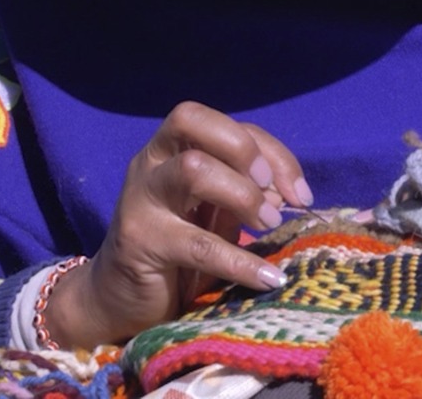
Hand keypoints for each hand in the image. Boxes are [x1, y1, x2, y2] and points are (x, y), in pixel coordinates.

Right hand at [42, 101, 311, 347]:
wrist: (120, 299)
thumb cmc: (178, 250)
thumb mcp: (216, 213)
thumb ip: (246, 192)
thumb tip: (286, 192)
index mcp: (173, 148)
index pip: (226, 124)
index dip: (271, 150)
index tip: (301, 193)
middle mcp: (151, 162)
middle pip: (192, 121)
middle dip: (245, 151)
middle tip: (275, 197)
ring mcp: (141, 198)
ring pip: (193, 169)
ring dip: (243, 196)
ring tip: (268, 226)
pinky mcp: (139, 241)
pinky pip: (198, 244)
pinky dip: (241, 261)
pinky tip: (267, 278)